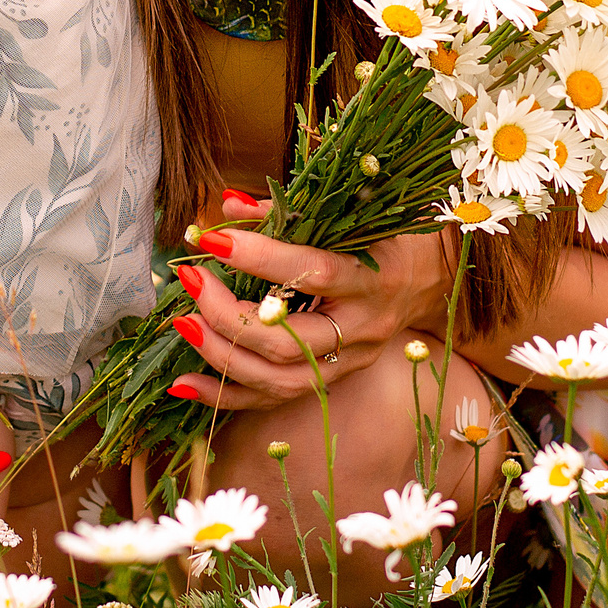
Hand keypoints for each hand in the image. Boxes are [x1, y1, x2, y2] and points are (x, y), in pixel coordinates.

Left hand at [163, 194, 452, 409]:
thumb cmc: (379, 238)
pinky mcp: (331, 384)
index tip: (211, 239)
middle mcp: (363, 329)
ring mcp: (348, 364)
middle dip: (229, 313)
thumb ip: (287, 211)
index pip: (313, 273)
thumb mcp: (347, 216)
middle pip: (289, 340)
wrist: (425, 281)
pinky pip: (272, 401)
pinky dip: (223, 395)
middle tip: (191, 279)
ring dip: (221, 355)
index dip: (259, 257)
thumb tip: (226, 207)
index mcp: (373, 277)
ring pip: (278, 379)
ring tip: (183, 323)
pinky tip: (182, 384)